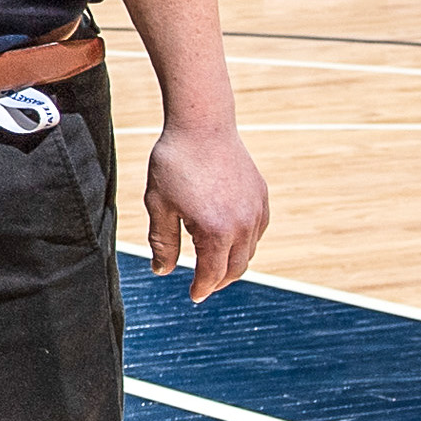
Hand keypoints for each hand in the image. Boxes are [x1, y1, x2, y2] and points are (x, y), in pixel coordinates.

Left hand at [145, 121, 268, 301]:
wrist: (202, 125)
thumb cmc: (174, 164)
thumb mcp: (159, 204)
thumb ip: (162, 242)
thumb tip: (162, 271)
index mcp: (215, 231)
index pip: (212, 273)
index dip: (201, 287)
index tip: (193, 295)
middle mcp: (243, 226)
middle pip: (235, 268)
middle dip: (218, 280)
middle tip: (203, 285)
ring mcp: (256, 211)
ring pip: (249, 251)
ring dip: (232, 262)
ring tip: (213, 263)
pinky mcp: (262, 197)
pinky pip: (257, 231)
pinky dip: (244, 242)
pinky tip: (228, 239)